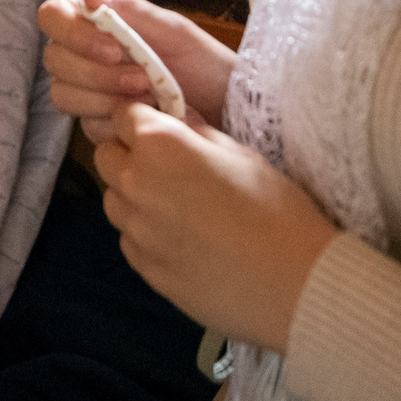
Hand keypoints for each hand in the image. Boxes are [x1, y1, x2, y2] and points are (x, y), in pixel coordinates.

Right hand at [41, 0, 236, 139]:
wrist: (227, 108)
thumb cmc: (202, 61)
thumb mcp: (170, 30)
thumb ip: (126, 9)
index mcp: (94, 21)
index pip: (53, 17)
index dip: (74, 34)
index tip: (113, 48)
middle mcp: (82, 54)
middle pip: (55, 60)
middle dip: (97, 73)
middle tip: (143, 79)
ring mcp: (87, 90)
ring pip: (63, 94)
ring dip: (105, 98)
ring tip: (150, 97)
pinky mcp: (97, 123)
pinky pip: (86, 125)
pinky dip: (115, 121)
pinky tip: (145, 117)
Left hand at [95, 101, 337, 354]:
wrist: (293, 285)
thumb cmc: (277, 211)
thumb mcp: (242, 155)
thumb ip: (197, 135)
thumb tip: (179, 123)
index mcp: (159, 146)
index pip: (123, 115)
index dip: (142, 118)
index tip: (161, 126)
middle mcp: (136, 185)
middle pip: (107, 156)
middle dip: (129, 153)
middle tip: (168, 165)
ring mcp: (136, 231)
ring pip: (113, 200)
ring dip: (133, 195)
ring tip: (176, 206)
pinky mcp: (145, 270)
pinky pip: (129, 240)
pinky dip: (144, 234)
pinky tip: (182, 240)